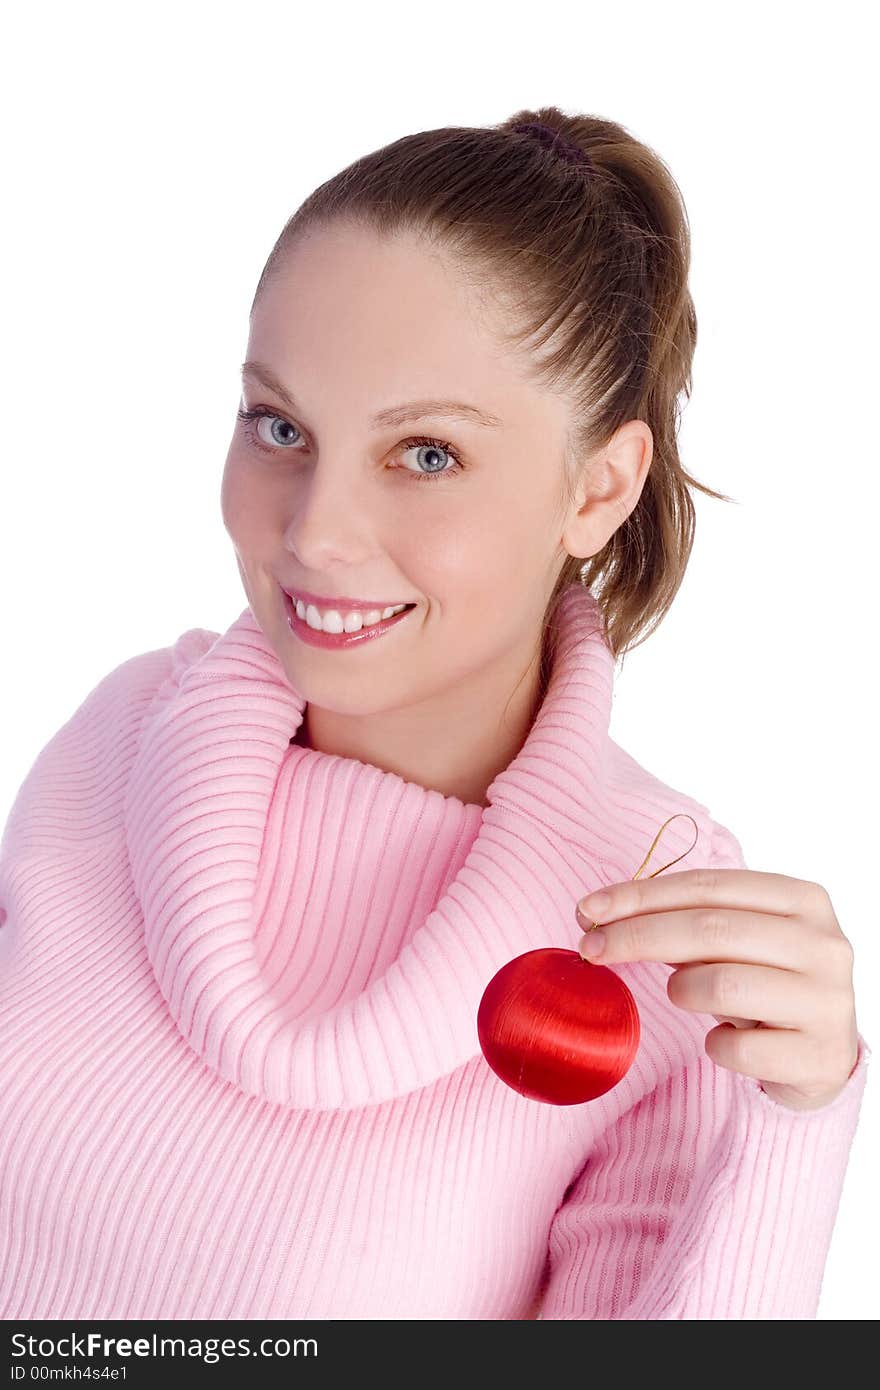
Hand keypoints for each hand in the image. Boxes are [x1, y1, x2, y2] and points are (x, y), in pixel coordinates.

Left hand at [575, 869, 859, 1111]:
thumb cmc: (765, 984)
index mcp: (803, 899)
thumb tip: (600, 914)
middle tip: (591, 950)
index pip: (708, 886)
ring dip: (683, 991)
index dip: (641, 895)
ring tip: (685, 995)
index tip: (589, 909)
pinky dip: (715, 1046)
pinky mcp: (819, 1055)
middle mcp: (823, 944)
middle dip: (637, 936)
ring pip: (721, 984)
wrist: (822, 1057)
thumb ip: (684, 920)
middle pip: (709, 929)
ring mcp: (827, 1000)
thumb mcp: (736, 942)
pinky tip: (722, 1042)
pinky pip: (735, 1047)